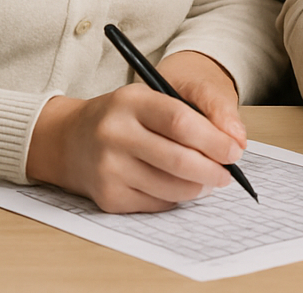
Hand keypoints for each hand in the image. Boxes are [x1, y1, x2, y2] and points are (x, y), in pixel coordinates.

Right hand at [25, 64, 244, 213]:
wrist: (68, 140)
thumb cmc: (122, 117)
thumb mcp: (150, 98)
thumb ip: (193, 113)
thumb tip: (234, 143)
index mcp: (131, 101)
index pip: (180, 121)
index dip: (214, 139)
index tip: (234, 150)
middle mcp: (115, 134)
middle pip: (177, 159)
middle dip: (212, 170)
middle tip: (228, 174)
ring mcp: (108, 168)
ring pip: (169, 187)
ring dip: (198, 188)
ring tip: (208, 181)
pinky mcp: (106, 196)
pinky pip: (155, 203)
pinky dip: (175, 198)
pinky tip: (179, 187)